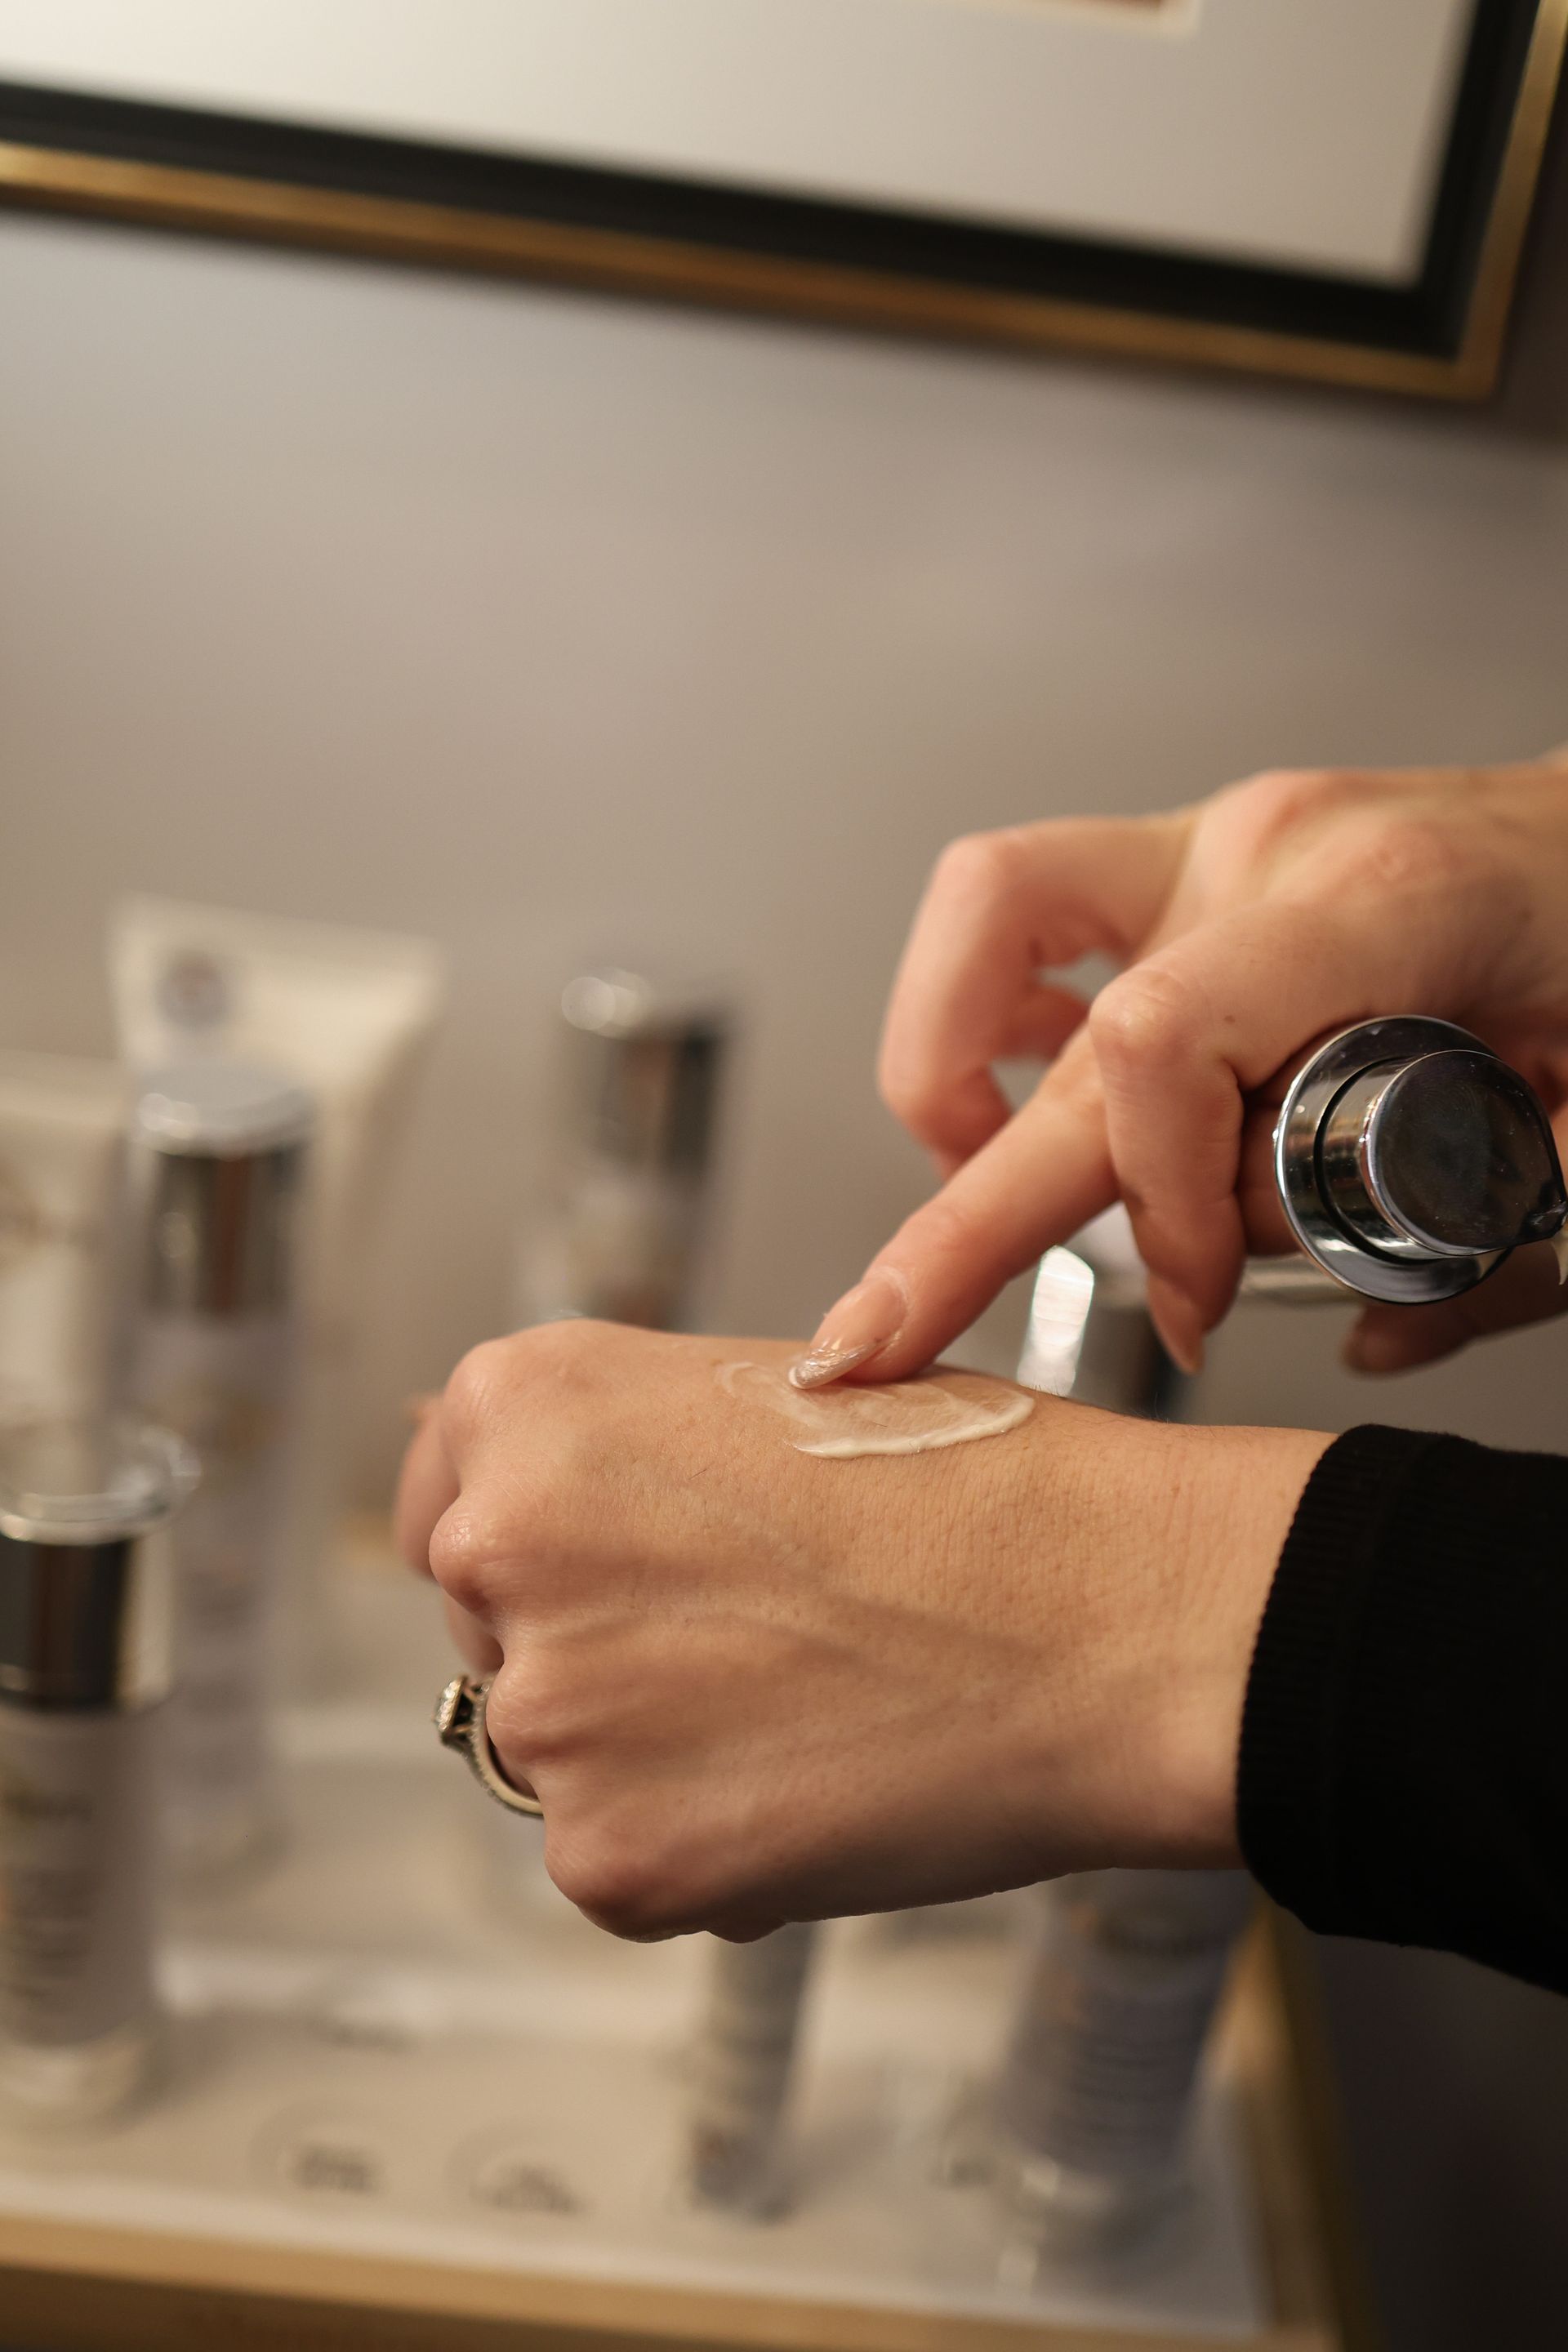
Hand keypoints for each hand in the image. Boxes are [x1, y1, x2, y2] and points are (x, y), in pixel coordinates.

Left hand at [397, 1320, 1324, 1939]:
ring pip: (564, 1754)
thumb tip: (517, 1516)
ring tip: (812, 1706)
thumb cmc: (976, 1486)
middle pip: (498, 1633)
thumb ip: (619, 1452)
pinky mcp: (607, 1853)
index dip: (536, 1549)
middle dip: (599, 1650)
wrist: (1103, 1615)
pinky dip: (702, 1849)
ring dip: (654, 1754)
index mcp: (530, 1403)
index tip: (590, 1579)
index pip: (448, 1497)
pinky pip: (622, 1862)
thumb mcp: (765, 1396)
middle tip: (757, 1642)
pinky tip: (817, 1784)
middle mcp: (500, 1543)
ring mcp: (547, 1708)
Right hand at [791, 758, 1567, 1384]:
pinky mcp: (1180, 862)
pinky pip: (1019, 910)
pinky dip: (990, 1019)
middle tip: (875, 1337)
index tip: (1197, 1306)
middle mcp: (1263, 853)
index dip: (1158, 1206)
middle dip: (956, 1214)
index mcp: (1378, 899)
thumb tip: (1371, 1335)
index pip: (1163, 1042)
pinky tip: (1030, 1094)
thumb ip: (1508, 1247)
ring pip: (989, 923)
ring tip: (983, 1181)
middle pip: (1052, 1032)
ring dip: (953, 1073)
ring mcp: (1210, 842)